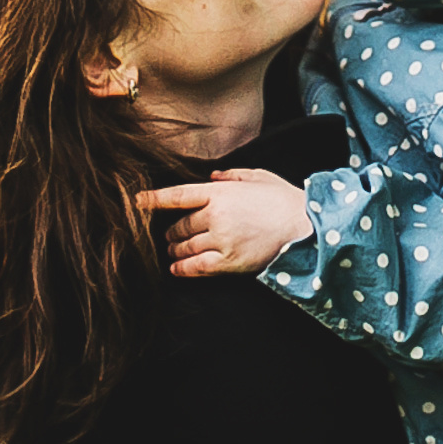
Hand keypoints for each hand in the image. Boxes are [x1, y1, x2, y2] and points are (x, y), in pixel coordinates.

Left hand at [137, 165, 313, 277]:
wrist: (305, 227)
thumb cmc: (283, 199)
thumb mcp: (258, 177)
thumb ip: (231, 175)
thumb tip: (212, 177)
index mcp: (220, 192)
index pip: (178, 195)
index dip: (154, 199)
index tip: (137, 202)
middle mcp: (215, 216)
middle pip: (180, 225)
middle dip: (172, 231)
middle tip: (169, 235)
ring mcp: (221, 240)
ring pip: (185, 246)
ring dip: (175, 249)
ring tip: (172, 250)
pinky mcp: (228, 262)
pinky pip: (196, 267)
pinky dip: (182, 268)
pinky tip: (175, 268)